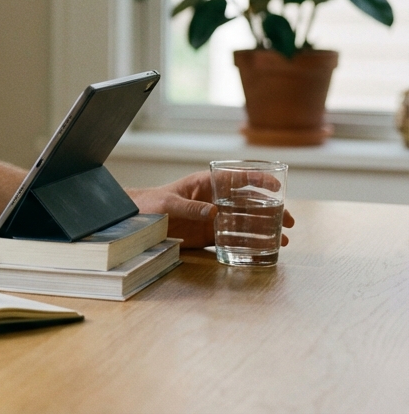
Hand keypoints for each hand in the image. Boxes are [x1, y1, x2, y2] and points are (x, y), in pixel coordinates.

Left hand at [127, 171, 294, 248]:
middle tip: (291, 221)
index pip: (238, 177)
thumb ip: (190, 207)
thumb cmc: (150, 204)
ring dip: (267, 229)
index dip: (259, 179)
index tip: (278, 185)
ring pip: (247, 221)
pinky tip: (266, 250)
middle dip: (273, 210)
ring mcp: (214, 217)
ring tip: (285, 240)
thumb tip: (215, 213)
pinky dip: (250, 243)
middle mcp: (215, 199)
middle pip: (250, 202)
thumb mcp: (169, 203)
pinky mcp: (209, 234)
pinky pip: (234, 238)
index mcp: (207, 183)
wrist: (137, 221)